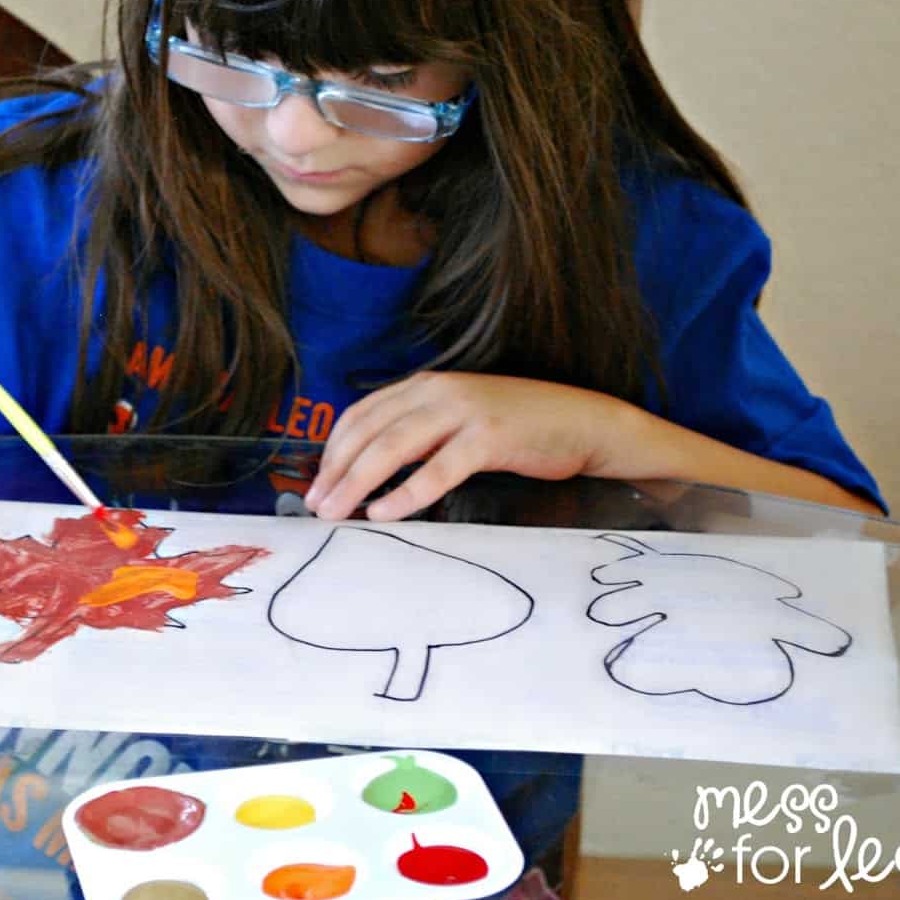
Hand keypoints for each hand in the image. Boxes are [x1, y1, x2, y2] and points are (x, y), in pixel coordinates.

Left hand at [304, 372, 628, 521]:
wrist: (584, 422)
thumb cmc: (518, 428)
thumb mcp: (458, 420)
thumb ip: (419, 434)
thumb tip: (370, 473)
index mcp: (424, 385)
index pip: (361, 415)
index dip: (332, 451)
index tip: (316, 485)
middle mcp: (437, 390)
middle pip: (368, 432)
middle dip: (336, 472)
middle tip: (316, 507)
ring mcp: (463, 411)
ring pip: (392, 447)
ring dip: (357, 483)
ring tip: (337, 513)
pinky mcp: (489, 437)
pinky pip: (437, 469)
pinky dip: (405, 493)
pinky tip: (384, 514)